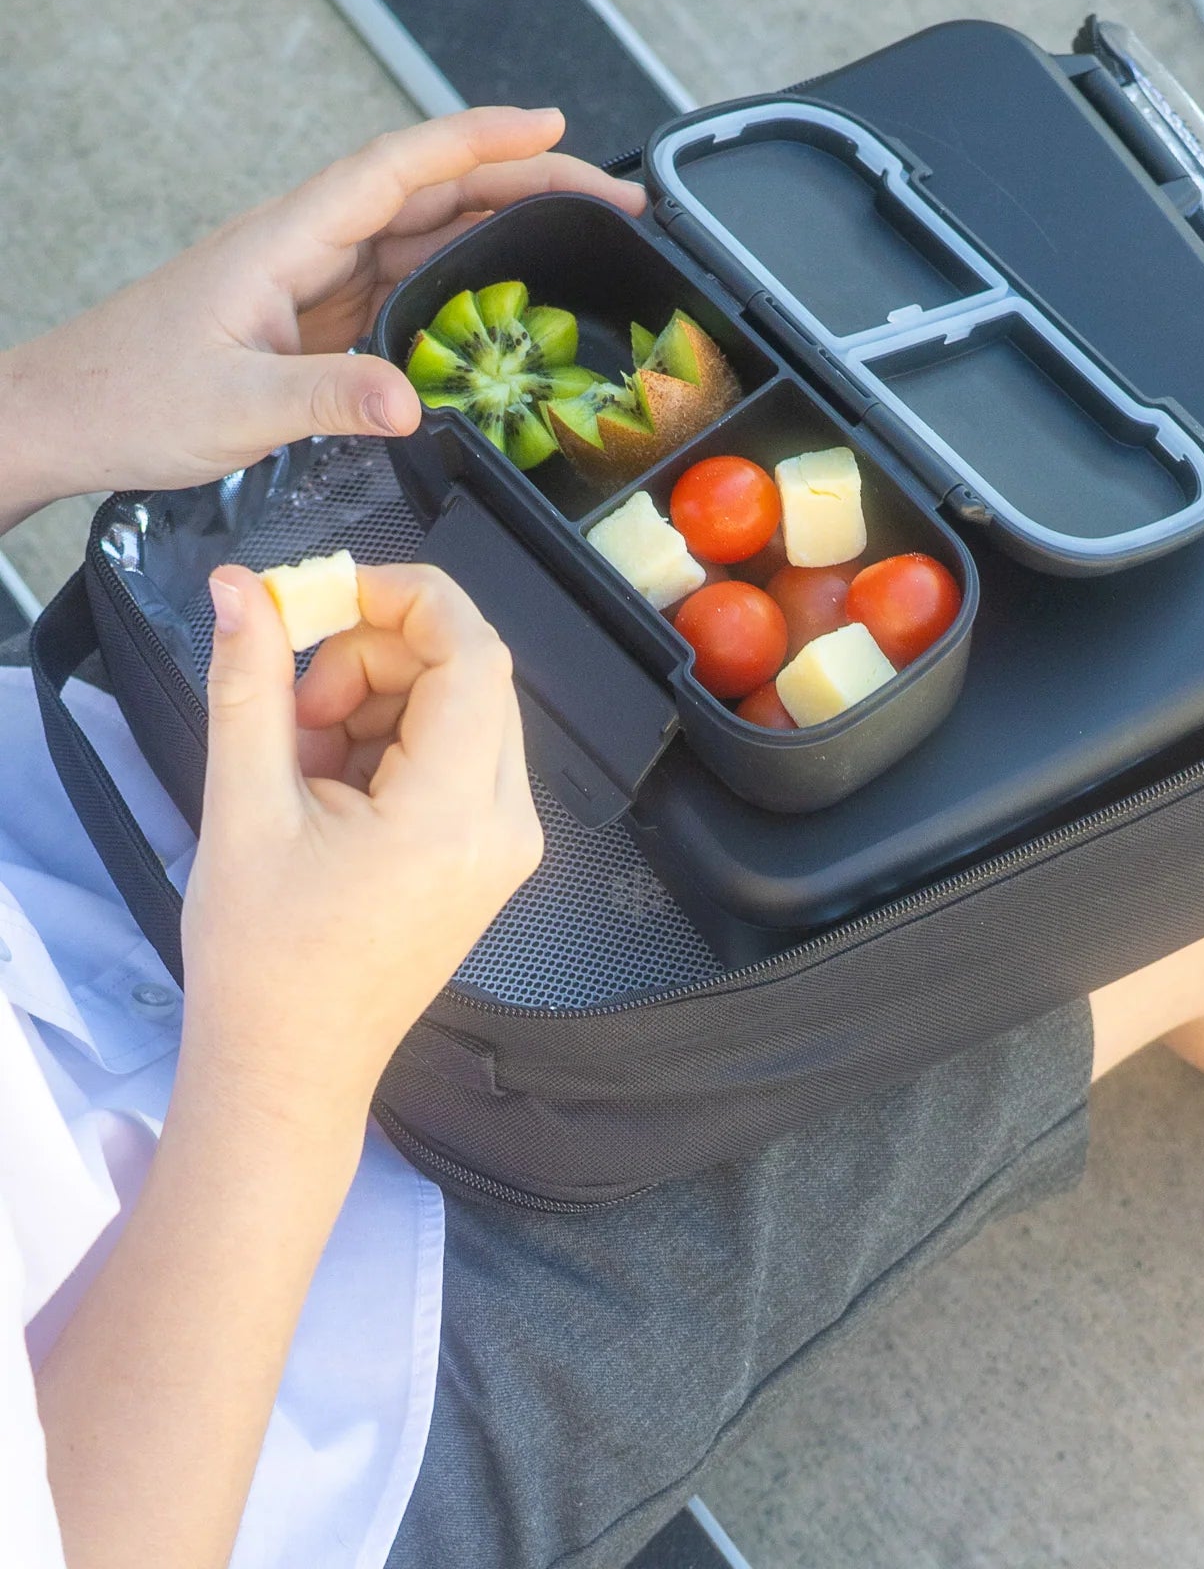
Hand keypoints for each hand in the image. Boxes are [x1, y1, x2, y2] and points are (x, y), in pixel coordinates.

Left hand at [0, 106, 643, 525]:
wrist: (62, 417)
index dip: (480, 139)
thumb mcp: (234, 406)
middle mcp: (305, 246)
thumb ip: (330, 399)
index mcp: (286, 239)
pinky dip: (459, 287)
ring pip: (424, 237)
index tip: (552, 127)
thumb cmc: (125, 396)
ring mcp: (310, 281)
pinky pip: (402, 289)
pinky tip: (500, 309)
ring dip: (500, 231)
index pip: (399, 166)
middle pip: (431, 194)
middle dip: (523, 184)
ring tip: (579, 240)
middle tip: (609, 198)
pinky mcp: (310, 320)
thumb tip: (415, 402)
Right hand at [178, 560, 541, 1127]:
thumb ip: (250, 685)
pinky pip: (456, 754)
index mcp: (454, 815)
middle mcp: (504, 825)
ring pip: (461, 709)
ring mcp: (506, 843)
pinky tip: (332, 793)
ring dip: (379, 702)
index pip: (472, 652)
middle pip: (468, 675)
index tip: (327, 595)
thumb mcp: (243, 809)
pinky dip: (393, 743)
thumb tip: (242, 589)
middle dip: (376, 660)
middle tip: (294, 708)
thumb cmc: (264, 963)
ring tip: (302, 766)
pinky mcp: (489, 854)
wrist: (287, 1071)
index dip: (403, 600)